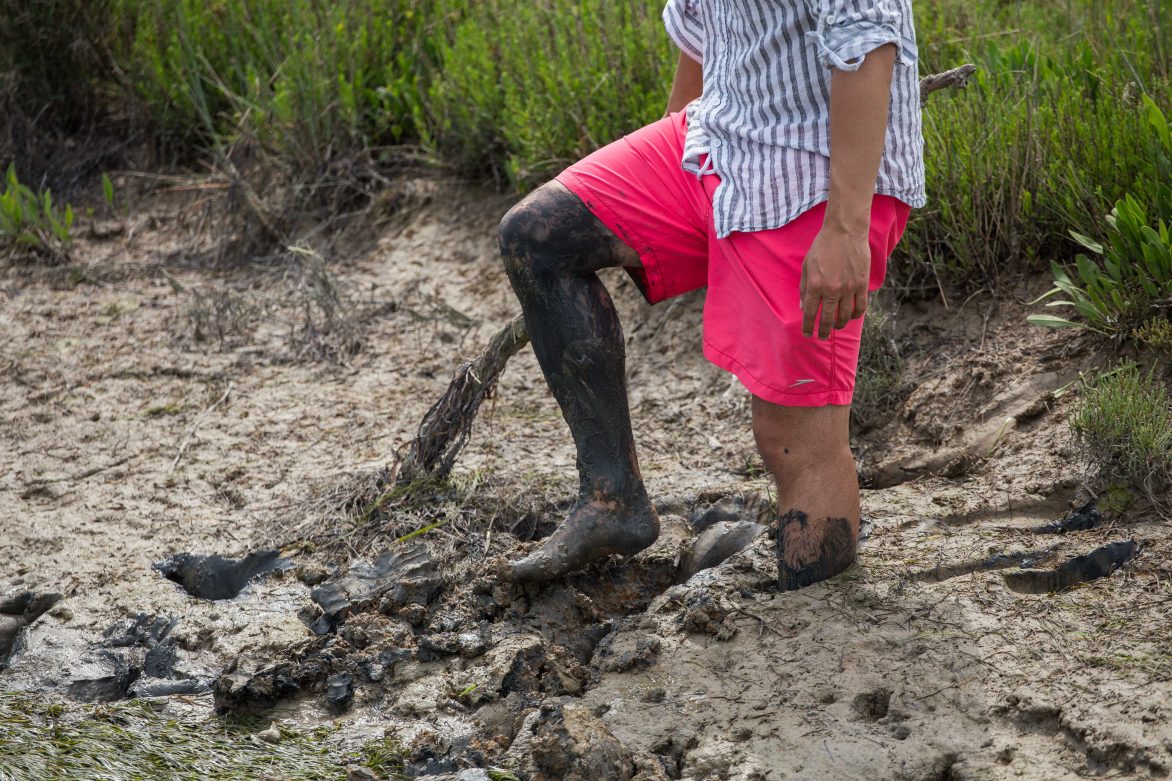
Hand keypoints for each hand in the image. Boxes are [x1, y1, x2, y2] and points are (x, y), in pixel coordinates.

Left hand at [800, 224, 870, 339]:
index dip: (808, 327)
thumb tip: (803, 307)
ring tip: (836, 326)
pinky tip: (851, 316)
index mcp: (815, 285)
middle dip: (823, 331)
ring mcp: (848, 288)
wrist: (844, 232)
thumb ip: (804, 288)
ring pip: (845, 316)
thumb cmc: (822, 247)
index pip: (810, 314)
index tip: (808, 334)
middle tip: (822, 336)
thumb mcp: (806, 266)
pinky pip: (860, 307)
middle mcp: (832, 289)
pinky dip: (856, 315)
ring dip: (839, 324)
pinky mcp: (862, 284)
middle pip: (827, 319)